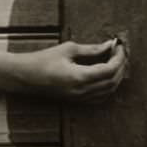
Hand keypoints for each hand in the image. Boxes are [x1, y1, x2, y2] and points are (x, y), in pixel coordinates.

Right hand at [0, 39, 126, 101]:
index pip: (109, 70)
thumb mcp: (67, 49)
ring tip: (116, 61)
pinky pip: (101, 97)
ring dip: (116, 76)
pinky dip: (109, 86)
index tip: (120, 46)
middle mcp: (83, 91)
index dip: (119, 58)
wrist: (25, 76)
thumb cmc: (43, 60)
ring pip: (109, 91)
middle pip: (113, 82)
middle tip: (120, 51)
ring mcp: (81, 99)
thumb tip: (108, 45)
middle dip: (120, 66)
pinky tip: (107, 75)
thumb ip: (90, 49)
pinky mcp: (78, 101)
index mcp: (80, 77)